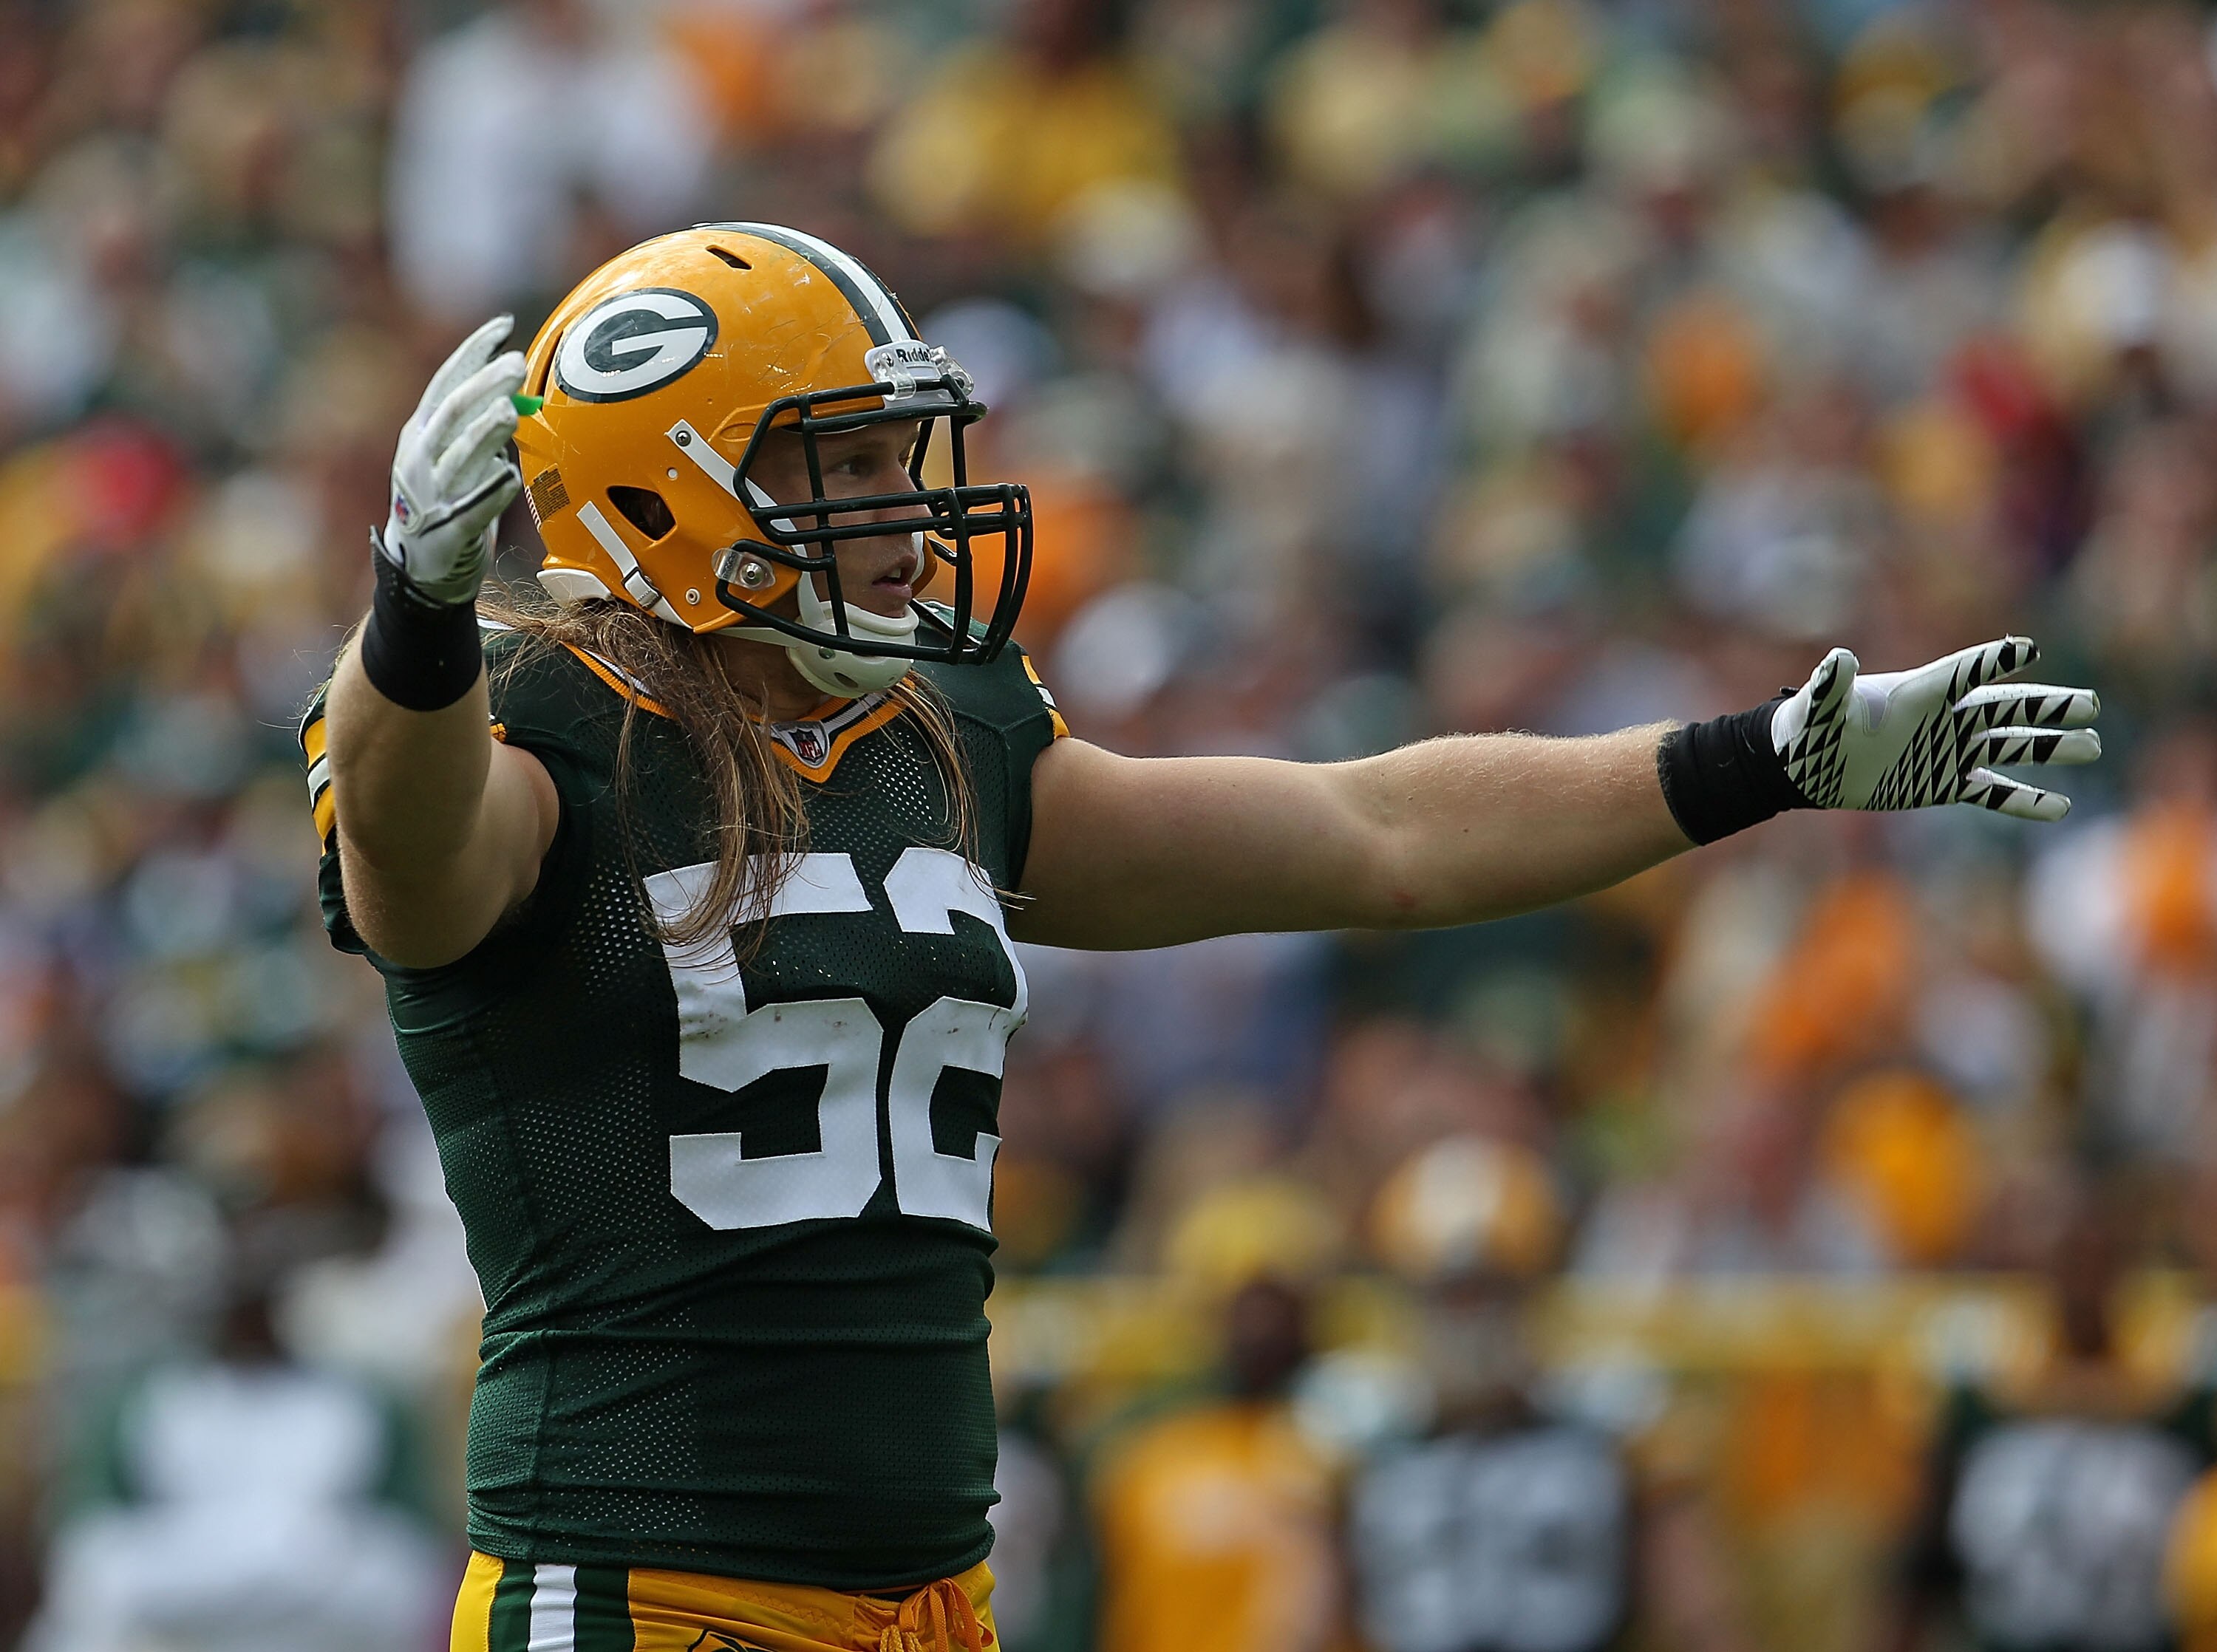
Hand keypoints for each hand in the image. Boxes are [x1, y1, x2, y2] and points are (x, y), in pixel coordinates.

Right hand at [379, 315, 526, 605]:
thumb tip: (515, 393)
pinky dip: (492, 493)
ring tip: (511, 411)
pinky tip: (512, 478)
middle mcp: (419, 457)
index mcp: (420, 432)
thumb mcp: (452, 455)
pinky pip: (474, 508)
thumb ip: (478, 425)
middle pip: (452, 411)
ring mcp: (430, 495)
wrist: (419, 567)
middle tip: (518, 363)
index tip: (504, 326)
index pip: (446, 380)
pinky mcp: (448, 530)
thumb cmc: (446, 501)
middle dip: (484, 384)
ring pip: (459, 457)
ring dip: (485, 433)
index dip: (473, 351)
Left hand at [1771, 636, 2099, 820]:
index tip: (2026, 648)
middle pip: (2006, 707)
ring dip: (2050, 747)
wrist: (1809, 765)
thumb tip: (1837, 659)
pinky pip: (1993, 791)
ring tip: (2091, 744)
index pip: (1965, 671)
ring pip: (2011, 746)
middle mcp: (1945, 718)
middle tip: (2089, 704)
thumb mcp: (1821, 705)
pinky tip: (2059, 807)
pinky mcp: (1944, 782)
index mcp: (1920, 691)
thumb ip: (1831, 682)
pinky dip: (2024, 800)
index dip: (1992, 659)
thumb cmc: (1812, 727)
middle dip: (2047, 707)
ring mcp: (1949, 750)